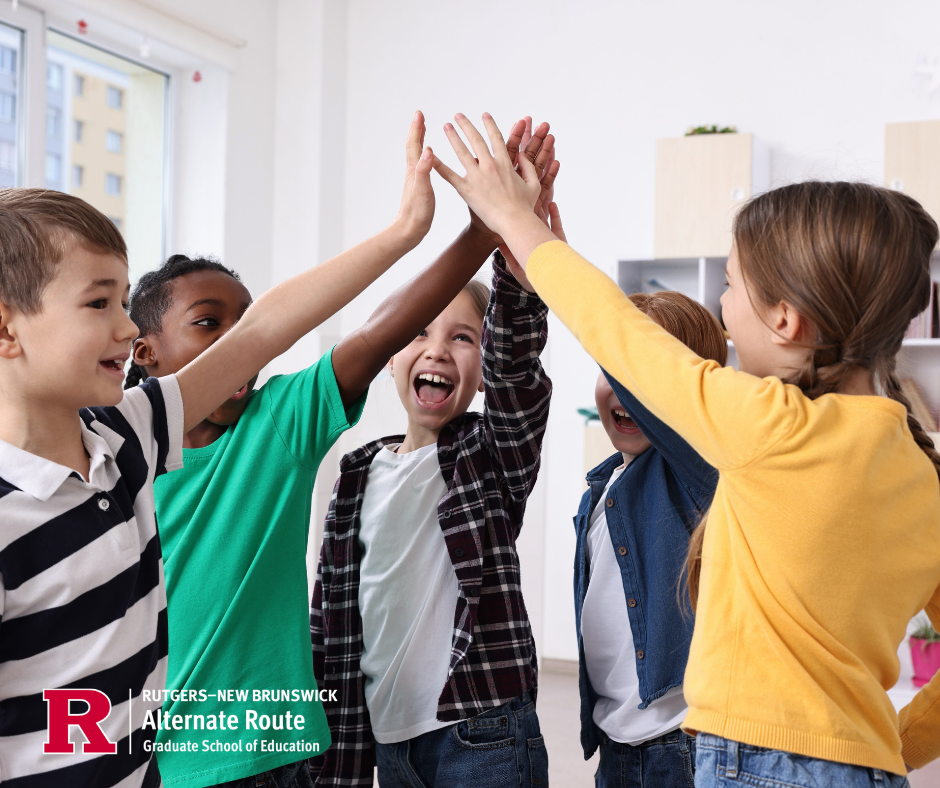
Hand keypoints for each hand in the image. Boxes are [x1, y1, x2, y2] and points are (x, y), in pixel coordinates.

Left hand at [393, 110, 434, 245]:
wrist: (410, 230)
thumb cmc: (417, 213)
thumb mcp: (423, 190)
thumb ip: (424, 170)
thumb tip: (427, 150)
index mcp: (415, 170)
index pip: (414, 144)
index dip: (417, 129)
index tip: (419, 113)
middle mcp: (413, 172)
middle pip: (413, 146)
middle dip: (417, 130)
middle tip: (421, 117)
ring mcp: (415, 179)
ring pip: (417, 155)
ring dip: (420, 142)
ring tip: (424, 132)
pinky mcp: (418, 187)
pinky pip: (422, 166)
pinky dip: (425, 157)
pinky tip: (429, 159)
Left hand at [434, 113, 558, 265]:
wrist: (514, 222)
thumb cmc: (525, 207)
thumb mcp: (533, 184)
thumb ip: (528, 167)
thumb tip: (524, 155)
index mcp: (505, 163)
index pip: (496, 138)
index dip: (489, 125)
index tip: (484, 115)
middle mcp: (489, 166)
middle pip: (476, 140)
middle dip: (466, 125)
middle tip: (458, 116)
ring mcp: (477, 177)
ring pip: (461, 152)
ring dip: (453, 137)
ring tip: (446, 127)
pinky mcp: (466, 190)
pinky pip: (449, 175)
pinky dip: (439, 165)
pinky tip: (430, 156)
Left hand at [500, 201, 564, 291]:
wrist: (550, 283)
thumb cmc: (531, 277)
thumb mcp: (516, 265)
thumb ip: (509, 254)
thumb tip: (498, 242)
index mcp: (525, 242)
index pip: (519, 226)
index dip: (515, 215)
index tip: (509, 205)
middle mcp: (536, 238)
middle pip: (531, 218)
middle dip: (528, 207)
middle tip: (523, 195)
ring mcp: (548, 237)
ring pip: (543, 218)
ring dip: (541, 207)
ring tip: (536, 196)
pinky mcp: (559, 239)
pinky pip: (556, 224)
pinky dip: (555, 214)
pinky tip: (552, 204)